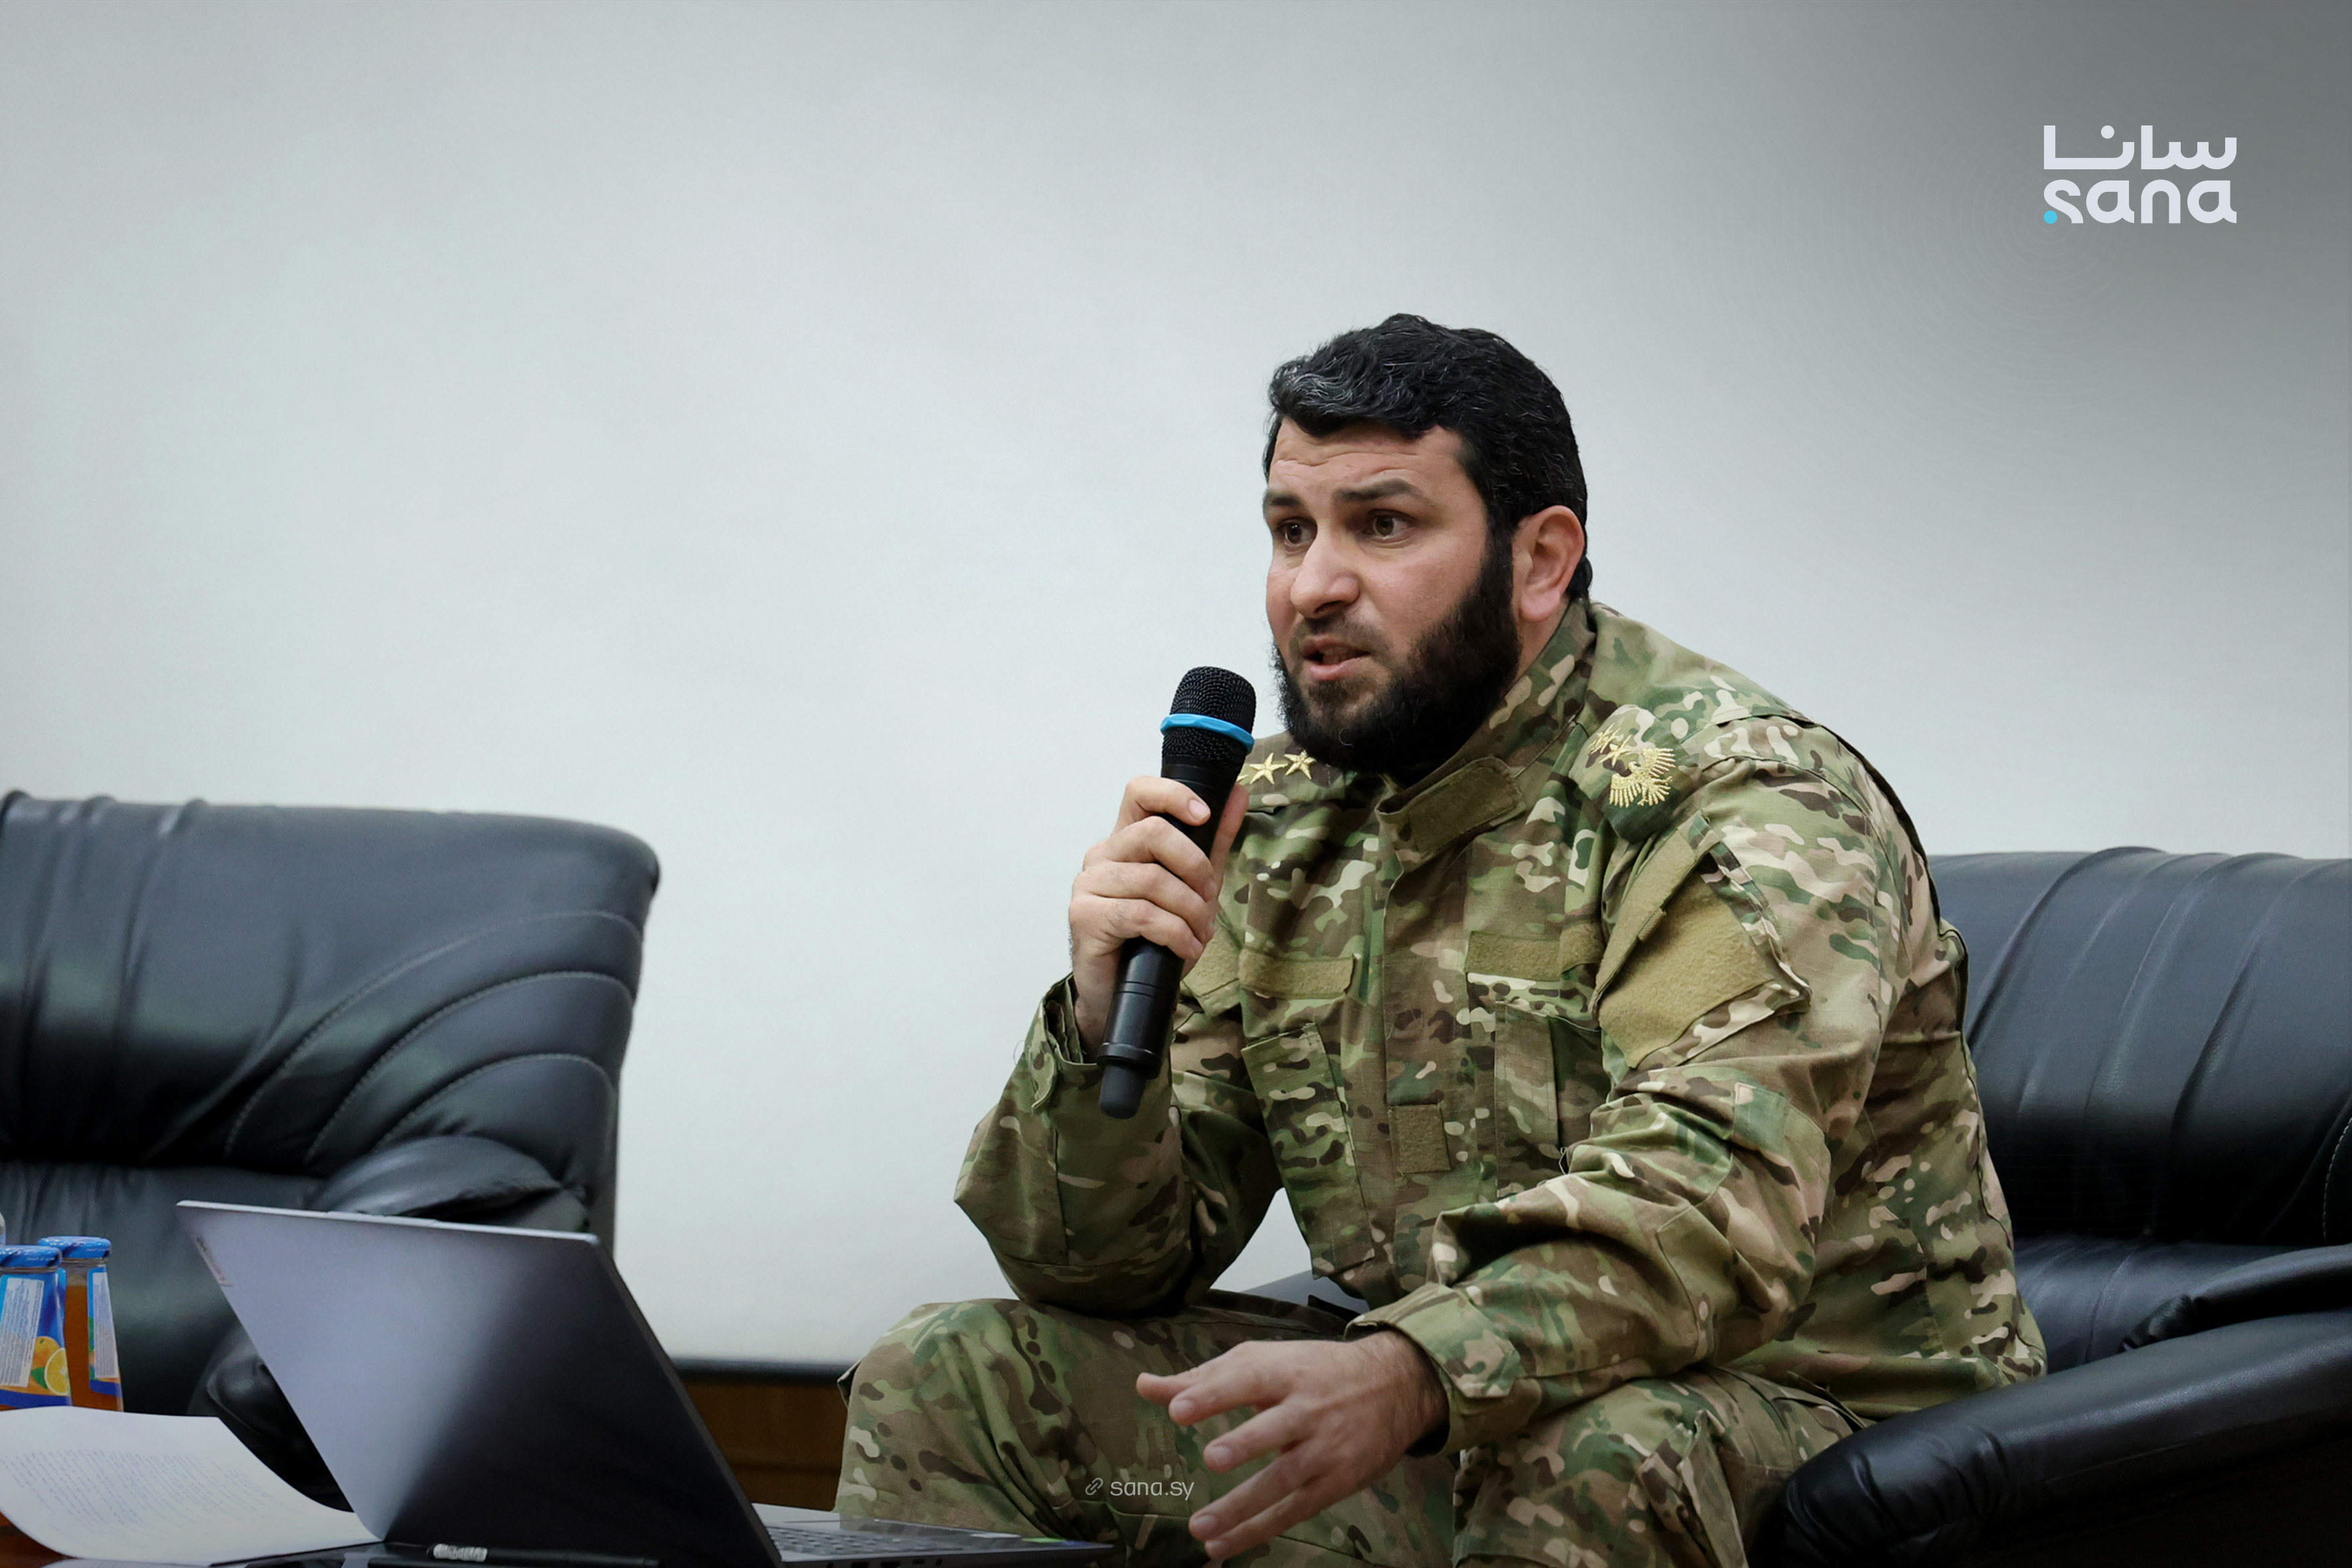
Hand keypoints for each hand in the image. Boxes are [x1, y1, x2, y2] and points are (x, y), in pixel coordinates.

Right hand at [1068, 777, 1248, 1053]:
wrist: (1122, 994)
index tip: (1203, 815)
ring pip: (1152, 879)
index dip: (1174, 795)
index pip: (1140, 792)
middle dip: (1195, 866)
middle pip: (1153, 832)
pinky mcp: (1086, 916)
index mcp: (1126, 840)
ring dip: (1189, 910)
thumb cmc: (1154, 939)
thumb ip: (1213, 841)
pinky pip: (1142, 914)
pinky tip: (1185, 948)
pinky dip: (1175, 933)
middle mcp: (1102, 856)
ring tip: (1199, 933)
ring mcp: (1089, 885)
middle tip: (1210, 897)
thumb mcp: (1194, 886)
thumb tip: (1238, 794)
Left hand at [1135, 1334, 1446, 1559]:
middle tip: (1212, 1458)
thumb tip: (1145, 1386)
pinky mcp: (1335, 1482)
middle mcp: (1308, 1408)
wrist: (1394, 1387)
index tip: (1179, 1409)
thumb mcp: (1263, 1362)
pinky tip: (1222, 1546)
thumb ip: (1203, 1380)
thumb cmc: (1311, 1372)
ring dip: (1243, 1506)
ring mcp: (1325, 1447)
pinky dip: (1258, 1530)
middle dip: (1246, 1443)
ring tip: (1201, 1528)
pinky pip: (1294, 1510)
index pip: (1247, 1379)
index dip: (1214, 1393)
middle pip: (1276, 1427)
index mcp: (1285, 1371)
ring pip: (1285, 1479)